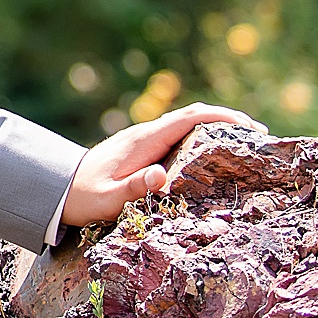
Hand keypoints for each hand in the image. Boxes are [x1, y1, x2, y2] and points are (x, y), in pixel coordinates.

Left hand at [60, 102, 256, 225]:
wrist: (56, 190)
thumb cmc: (82, 198)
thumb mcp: (107, 200)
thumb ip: (134, 188)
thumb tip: (161, 176)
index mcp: (145, 140)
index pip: (190, 117)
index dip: (223, 118)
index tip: (251, 128)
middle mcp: (147, 134)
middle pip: (195, 118)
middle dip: (229, 123)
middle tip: (260, 140)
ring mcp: (145, 140)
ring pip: (188, 127)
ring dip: (216, 132)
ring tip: (246, 150)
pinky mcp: (143, 150)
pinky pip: (178, 139)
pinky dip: (200, 142)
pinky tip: (214, 160)